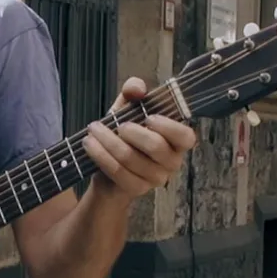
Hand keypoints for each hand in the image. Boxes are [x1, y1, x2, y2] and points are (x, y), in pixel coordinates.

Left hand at [83, 77, 196, 198]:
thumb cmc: (125, 136)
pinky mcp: (137, 189)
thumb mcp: (128, 109)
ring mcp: (155, 178)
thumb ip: (133, 92)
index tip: (148, 117)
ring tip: (93, 130)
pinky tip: (90, 145)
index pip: (186, 137)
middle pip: (156, 147)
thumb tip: (137, 88)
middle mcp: (171, 162)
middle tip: (118, 125)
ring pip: (130, 158)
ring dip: (107, 141)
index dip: (168, 127)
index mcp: (177, 141)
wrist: (109, 168)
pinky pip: (118, 172)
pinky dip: (100, 155)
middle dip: (132, 132)